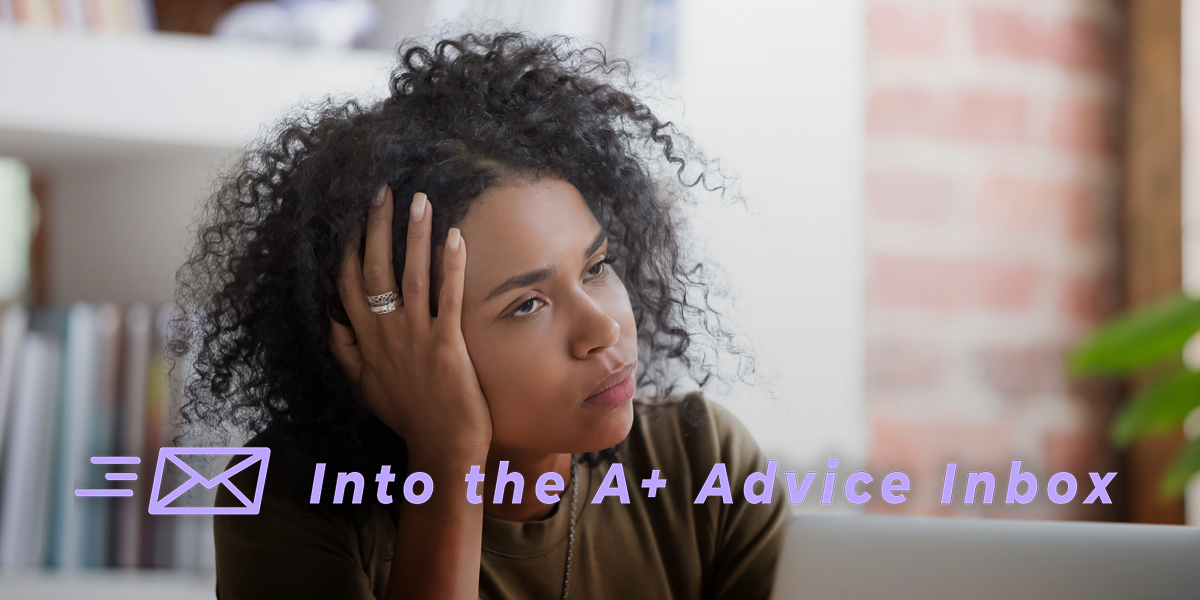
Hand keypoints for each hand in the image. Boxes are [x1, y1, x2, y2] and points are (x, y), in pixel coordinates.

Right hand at [330, 186, 490, 459]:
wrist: (441, 448)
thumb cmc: (407, 416)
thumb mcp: (363, 386)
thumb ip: (345, 351)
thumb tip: (331, 321)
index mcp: (365, 341)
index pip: (348, 284)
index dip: (351, 247)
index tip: (354, 216)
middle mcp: (385, 334)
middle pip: (374, 269)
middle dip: (377, 227)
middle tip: (383, 190)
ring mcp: (415, 338)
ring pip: (410, 275)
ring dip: (414, 234)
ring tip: (420, 198)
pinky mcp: (447, 345)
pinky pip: (448, 297)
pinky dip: (451, 265)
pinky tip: (456, 236)